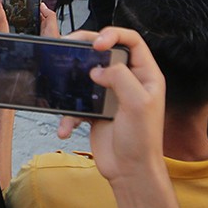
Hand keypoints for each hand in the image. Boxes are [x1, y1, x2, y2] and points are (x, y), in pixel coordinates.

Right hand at [67, 27, 165, 181]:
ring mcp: (111, 95)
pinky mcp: (96, 110)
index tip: (97, 43)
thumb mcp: (138, 104)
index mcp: (146, 75)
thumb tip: (98, 68)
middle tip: (70, 44)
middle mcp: (129, 81)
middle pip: (106, 52)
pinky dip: (68, 113)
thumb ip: (120, 78)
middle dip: (86, 47)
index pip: (131, 41)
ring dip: (72, 78)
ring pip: (87, 73)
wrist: (131, 172)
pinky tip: (66, 126)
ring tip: (61, 76)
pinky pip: (78, 102)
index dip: (113, 35)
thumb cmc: (143, 142)